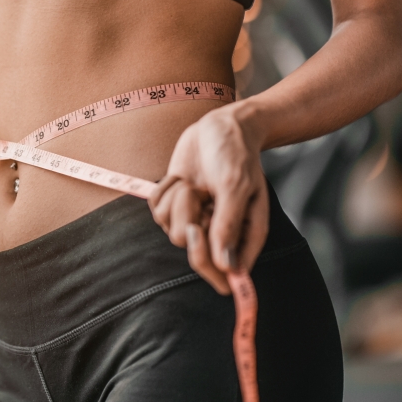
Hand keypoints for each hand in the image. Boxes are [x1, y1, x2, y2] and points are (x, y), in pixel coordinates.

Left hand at [148, 106, 268, 294]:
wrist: (218, 126)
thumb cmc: (236, 154)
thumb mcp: (236, 185)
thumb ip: (230, 224)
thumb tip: (227, 267)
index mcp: (244, 235)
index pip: (226, 275)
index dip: (209, 265)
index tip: (199, 231)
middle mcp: (220, 233)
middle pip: (194, 255)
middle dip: (189, 220)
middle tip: (194, 194)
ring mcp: (196, 220)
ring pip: (172, 231)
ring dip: (178, 201)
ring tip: (194, 182)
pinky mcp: (175, 207)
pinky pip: (157, 211)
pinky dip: (165, 191)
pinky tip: (182, 178)